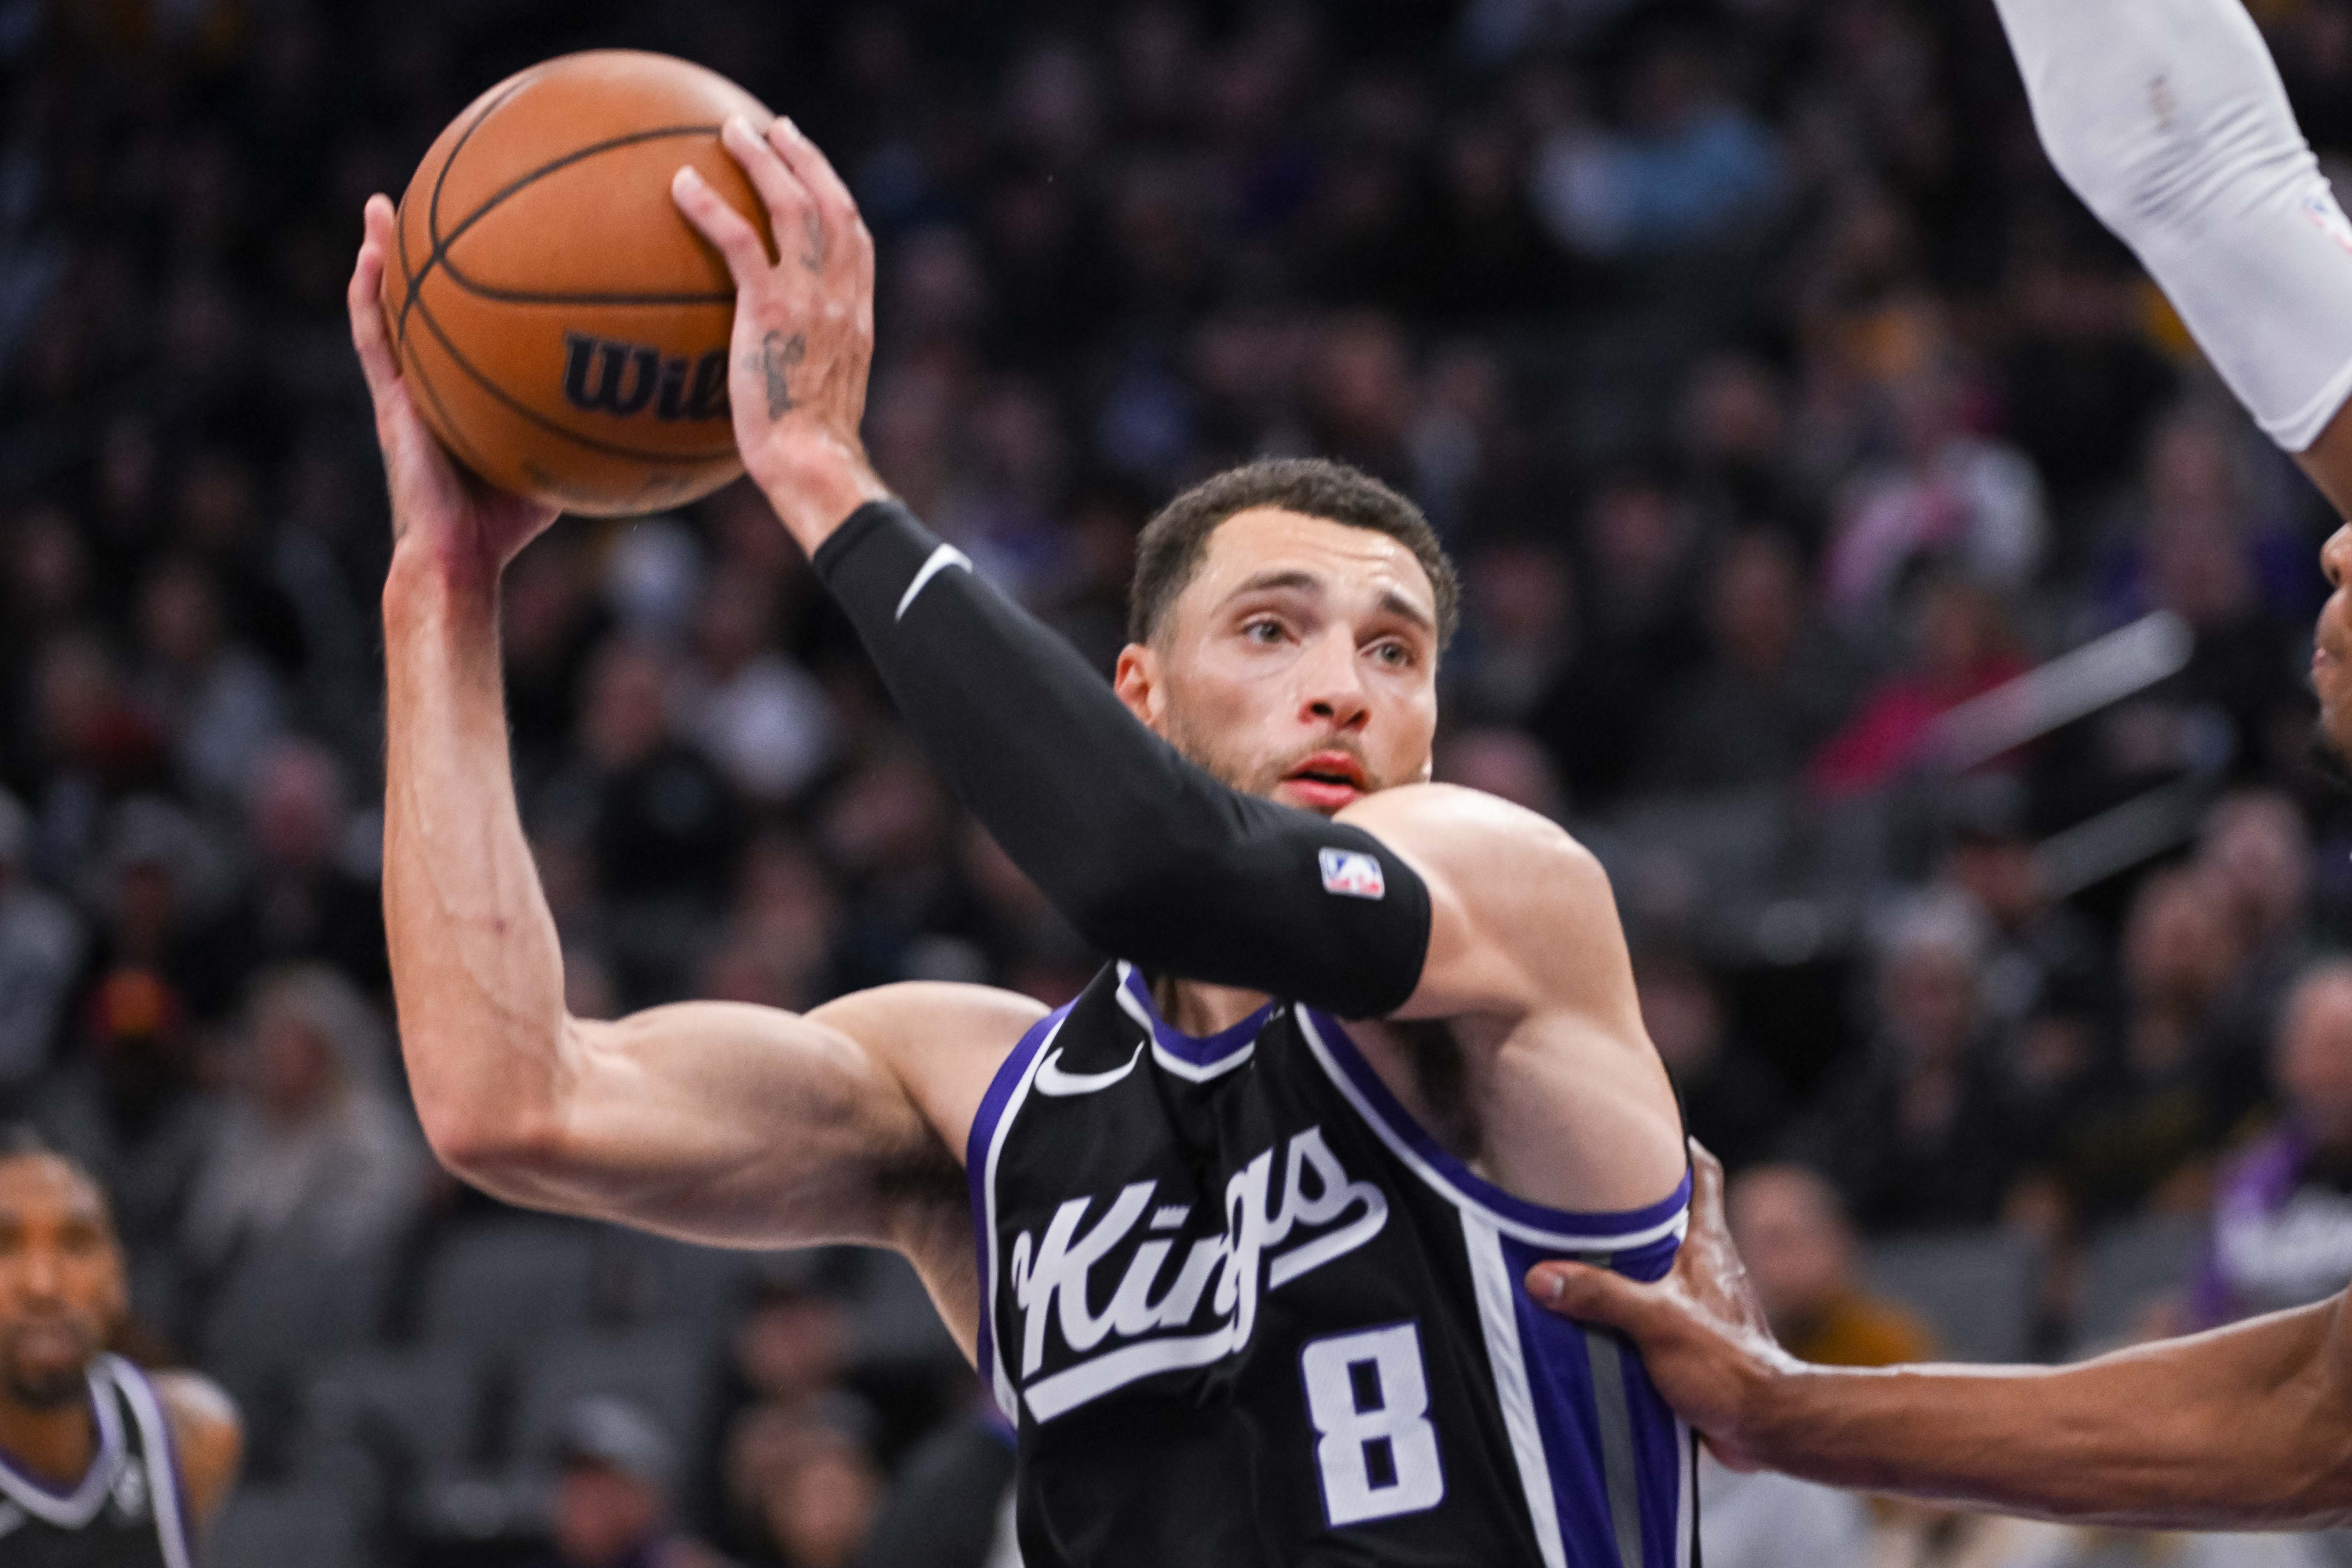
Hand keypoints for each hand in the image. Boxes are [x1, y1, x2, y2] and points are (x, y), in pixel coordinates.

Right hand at [347, 196, 557, 585]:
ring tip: (383, 206)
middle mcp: (431, 382)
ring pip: (388, 310)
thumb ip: (587, 428)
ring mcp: (405, 390)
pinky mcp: (389, 403)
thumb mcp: (560, 461)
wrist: (460, 555)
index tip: (496, 237)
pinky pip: (373, 339)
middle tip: (435, 197)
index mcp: (464, 391)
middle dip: (428, 254)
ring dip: (384, 257)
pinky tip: (371, 255)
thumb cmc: (508, 522)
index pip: (471, 326)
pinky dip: (369, 297)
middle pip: (428, 304)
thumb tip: (645, 406)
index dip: (475, 285)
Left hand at [672, 115, 889, 554]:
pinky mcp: (771, 311)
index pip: (856, 239)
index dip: (835, 196)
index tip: (812, 169)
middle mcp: (842, 298)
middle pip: (830, 205)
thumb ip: (807, 362)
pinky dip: (711, 206)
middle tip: (772, 128)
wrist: (816, 465)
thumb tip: (775, 364)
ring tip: (730, 131)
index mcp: (858, 316)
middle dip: (804, 158)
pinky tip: (681, 184)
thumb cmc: (811, 453)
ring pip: (793, 207)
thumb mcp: (822, 398)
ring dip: (762, 160)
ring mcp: (810, 300)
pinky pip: (740, 243)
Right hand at [1523, 1141, 1790, 1471]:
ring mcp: (1709, 1304)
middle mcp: (1712, 1267)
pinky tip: (1604, 1315)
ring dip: (1634, 1259)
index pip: (1704, 1178)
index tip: (1658, 1127)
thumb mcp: (1655, 1321)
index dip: (1685, 1149)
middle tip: (1595, 1190)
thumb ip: (1600, 1296)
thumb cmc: (1725, 1363)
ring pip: (1668, 1265)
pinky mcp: (1701, 1341)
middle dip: (1640, 1206)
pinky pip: (1662, 1307)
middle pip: (1679, 1219)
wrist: (1767, 1425)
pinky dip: (1635, 1304)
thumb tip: (1541, 1276)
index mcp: (1708, 1246)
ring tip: (1585, 1251)